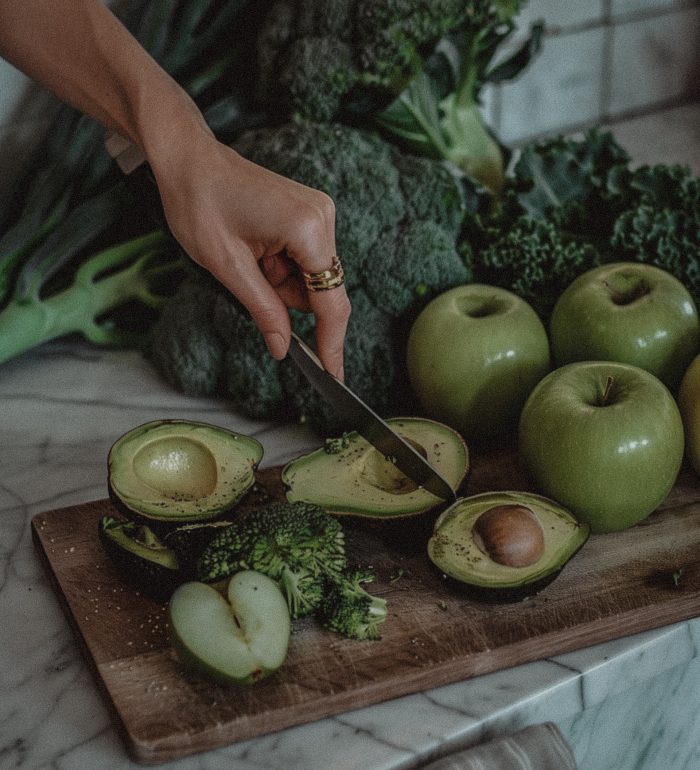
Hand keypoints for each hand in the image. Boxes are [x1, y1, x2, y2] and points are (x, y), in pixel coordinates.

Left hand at [150, 123, 350, 379]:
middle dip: (289, 301)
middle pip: (323, 290)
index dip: (331, 343)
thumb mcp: (227, 267)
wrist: (188, 158)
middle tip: (251, 285)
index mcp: (308, 229)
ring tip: (246, 259)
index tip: (333, 376)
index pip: (331, 301)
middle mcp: (323, 217)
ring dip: (282, 284)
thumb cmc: (199, 203)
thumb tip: (283, 349)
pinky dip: (282, 269)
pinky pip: (306, 259)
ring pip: (312, 277)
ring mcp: (319, 212)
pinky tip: (256, 252)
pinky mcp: (310, 212)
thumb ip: (263, 311)